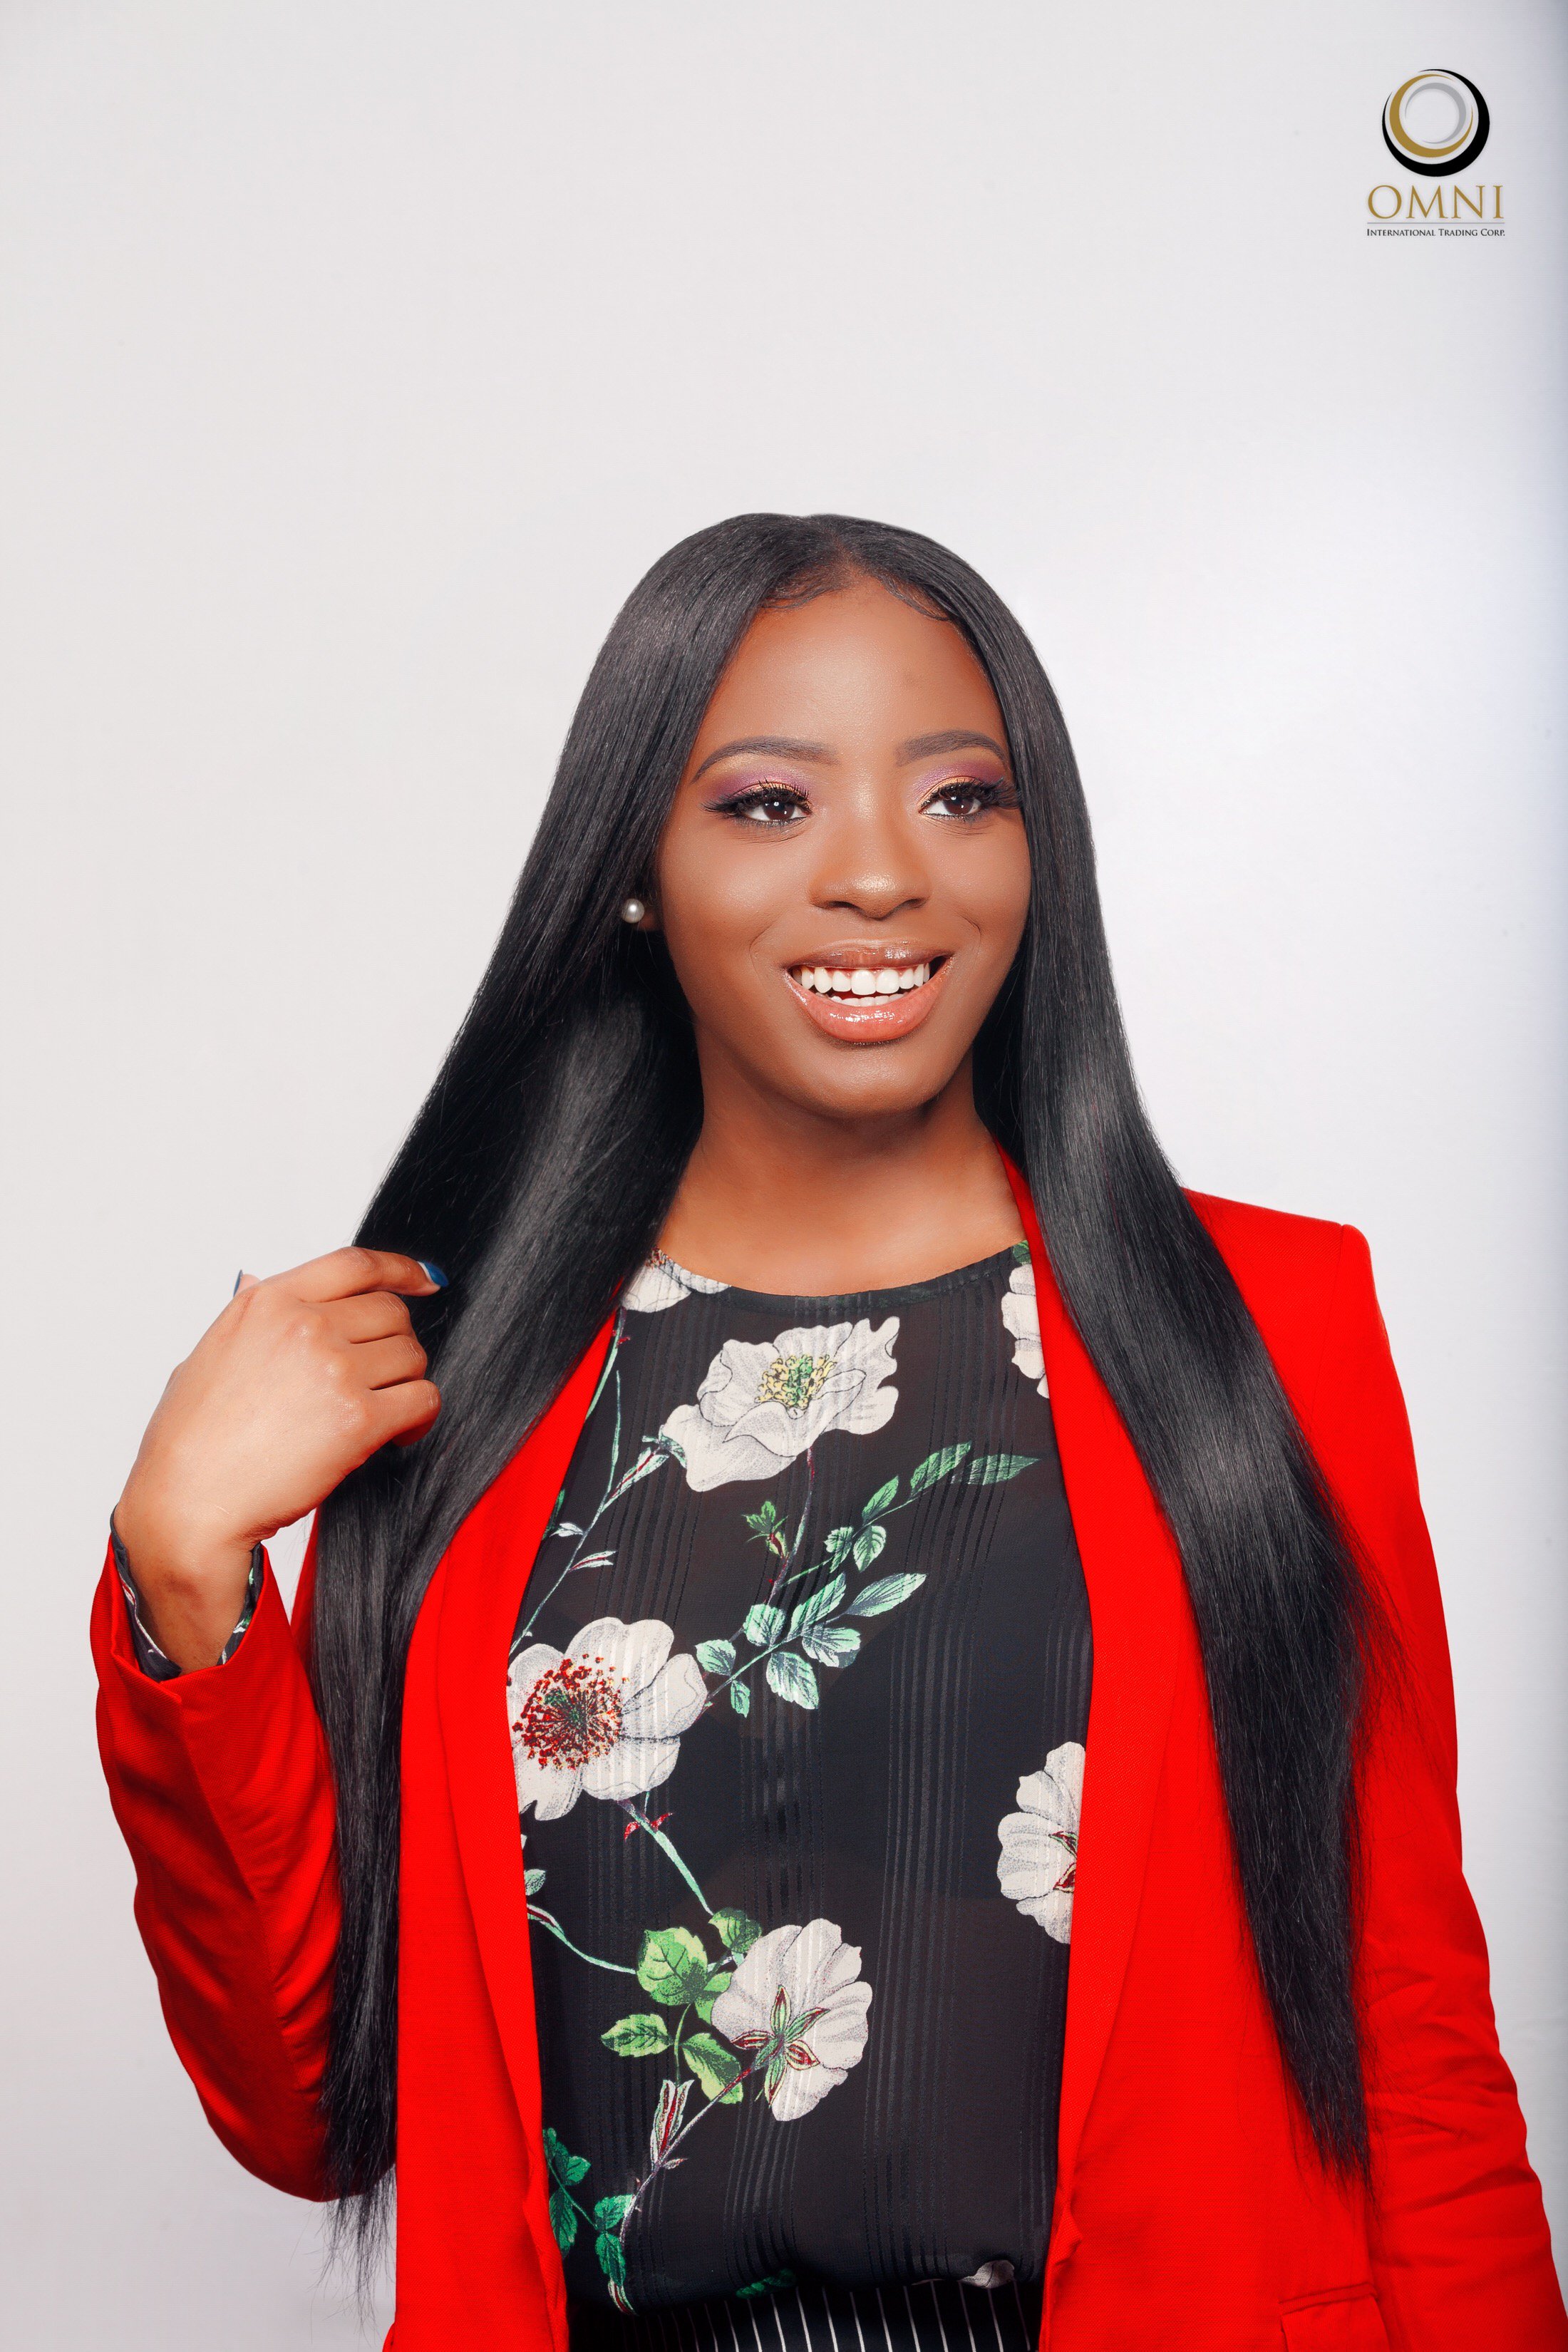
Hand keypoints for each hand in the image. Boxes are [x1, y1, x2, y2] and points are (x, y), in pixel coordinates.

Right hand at [113, 1248, 444, 1669]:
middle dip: (394, 1344)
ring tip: (379, 1410)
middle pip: (390, 1312)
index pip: (354, 1265)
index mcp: (267, 1303)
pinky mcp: (358, 1418)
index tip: (423, 1280)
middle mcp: (304, 1325)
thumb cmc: (189, 1442)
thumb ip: (250, 1319)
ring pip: (411, 1356)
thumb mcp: (207, 1354)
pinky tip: (398, 1433)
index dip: (399, 1270)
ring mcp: (334, 1368)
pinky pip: (422, 1399)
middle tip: (379, 1377)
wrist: (188, 1501)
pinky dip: (420, 1417)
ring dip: (404, 1383)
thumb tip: (259, 1283)